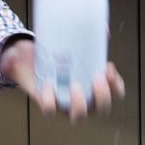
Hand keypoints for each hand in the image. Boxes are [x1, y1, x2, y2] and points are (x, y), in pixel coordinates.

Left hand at [0, 38, 127, 123]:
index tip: (108, 67)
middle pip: (102, 110)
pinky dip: (50, 100)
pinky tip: (48, 83)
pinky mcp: (46, 103)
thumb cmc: (56, 52)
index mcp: (94, 86)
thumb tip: (103, 28)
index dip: (116, 85)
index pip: (115, 93)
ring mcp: (64, 104)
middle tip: (97, 78)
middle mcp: (83, 99)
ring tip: (75, 85)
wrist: (28, 57)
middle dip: (103, 96)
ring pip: (78, 117)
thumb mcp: (73, 42)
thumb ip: (88, 34)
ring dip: (80, 104)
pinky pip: (49, 110)